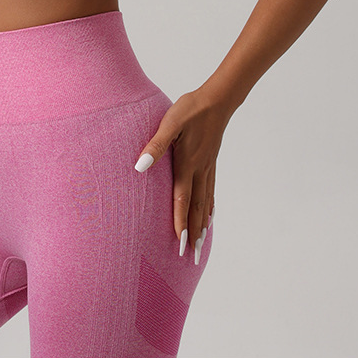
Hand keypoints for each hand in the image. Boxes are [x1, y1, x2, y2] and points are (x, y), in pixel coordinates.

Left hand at [135, 88, 230, 260]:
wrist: (217, 100)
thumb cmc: (190, 109)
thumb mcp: (169, 123)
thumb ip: (155, 146)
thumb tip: (140, 167)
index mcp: (188, 163)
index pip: (182, 199)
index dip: (180, 223)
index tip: (180, 245)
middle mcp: (200, 170)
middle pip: (196, 208)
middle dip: (194, 233)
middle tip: (193, 257)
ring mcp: (208, 167)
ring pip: (205, 201)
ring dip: (202, 224)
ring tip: (202, 243)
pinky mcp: (211, 161)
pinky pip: (211, 190)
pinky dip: (210, 206)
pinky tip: (210, 215)